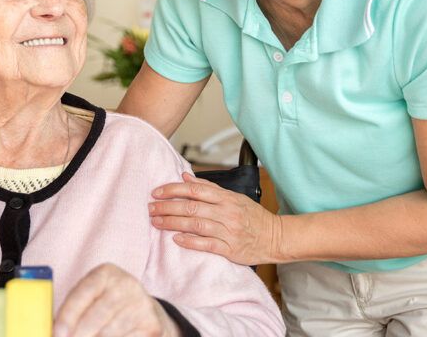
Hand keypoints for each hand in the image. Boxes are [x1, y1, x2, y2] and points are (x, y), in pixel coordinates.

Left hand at [55, 263, 178, 336]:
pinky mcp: (151, 325)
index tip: (58, 334)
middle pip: (98, 314)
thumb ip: (73, 310)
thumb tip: (54, 330)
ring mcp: (141, 304)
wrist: (144, 310)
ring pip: (111, 332)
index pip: (83, 292)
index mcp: (105, 273)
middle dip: (80, 334)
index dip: (68, 315)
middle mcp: (126, 284)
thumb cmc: (105, 305)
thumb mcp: (91, 298)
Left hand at [149, 172, 283, 265]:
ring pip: (196, 224)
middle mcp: (226, 213)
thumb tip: (185, 177)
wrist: (275, 237)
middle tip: (150, 208)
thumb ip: (208, 188)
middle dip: (167, 207)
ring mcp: (228, 231)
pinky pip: (207, 244)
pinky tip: (176, 239)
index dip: (173, 190)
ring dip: (173, 223)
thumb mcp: (233, 197)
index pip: (194, 190)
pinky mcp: (230, 249)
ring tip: (156, 222)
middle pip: (191, 207)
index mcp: (226, 198)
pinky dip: (190, 241)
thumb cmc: (252, 216)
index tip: (156, 192)